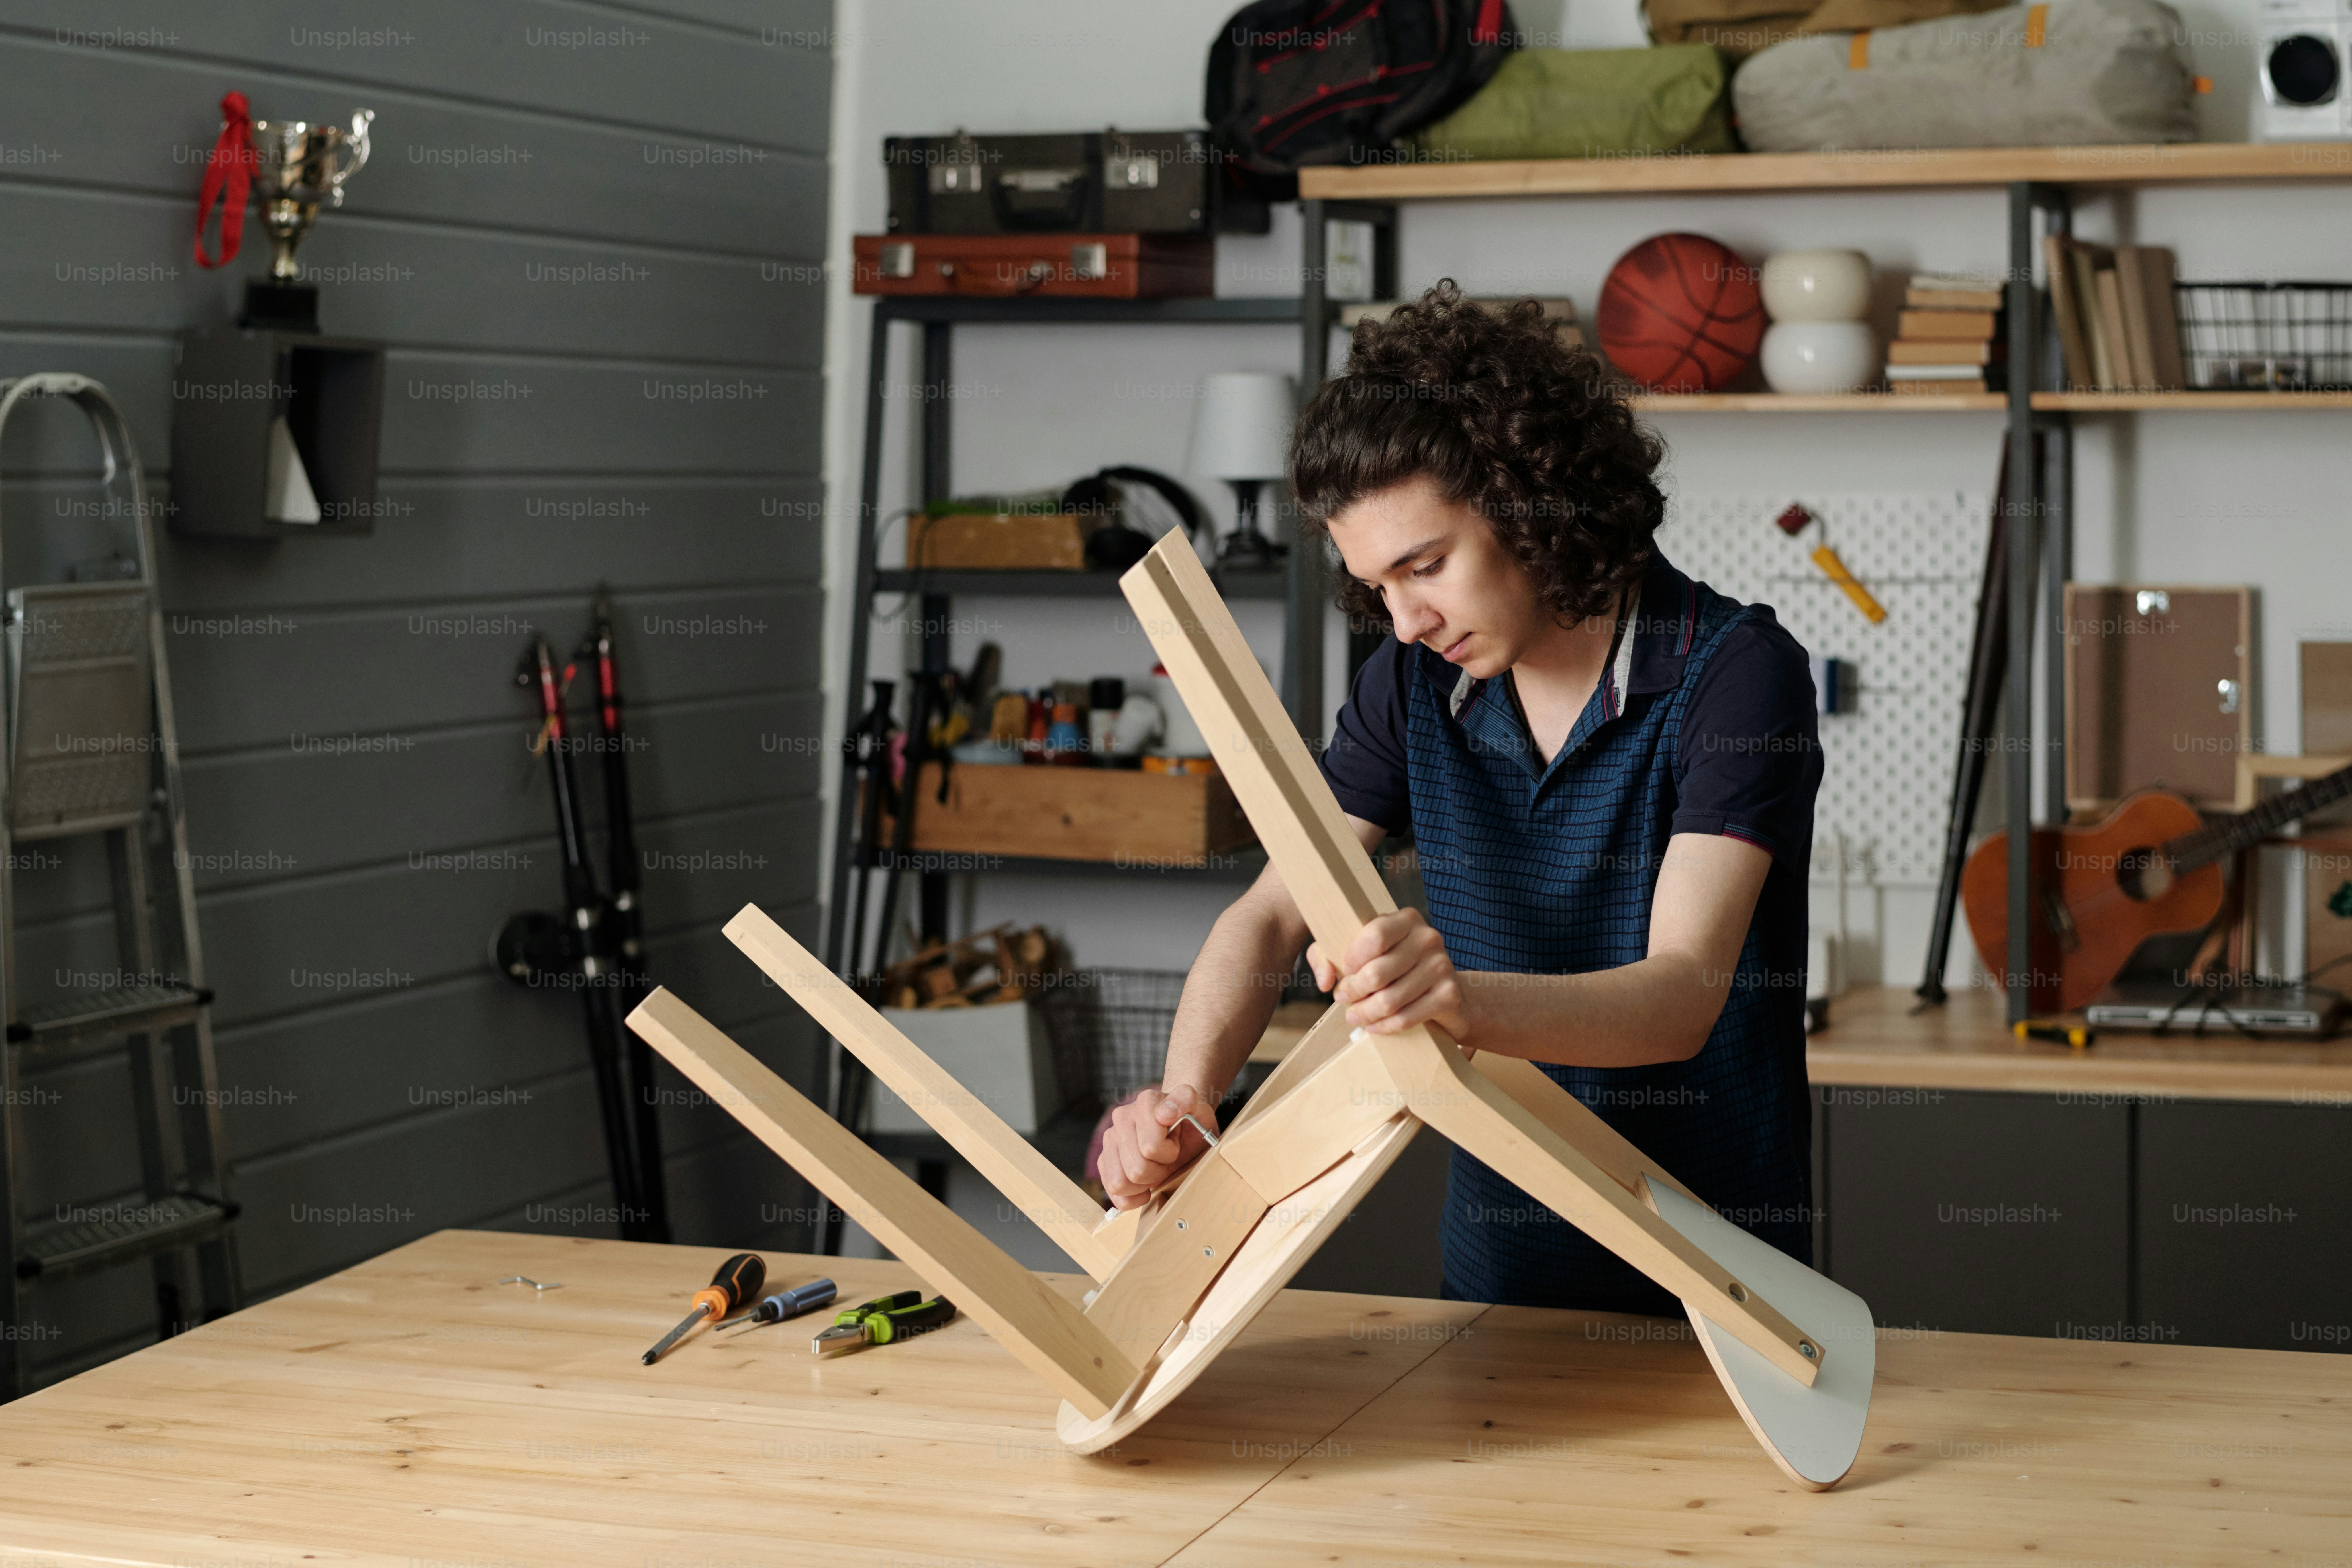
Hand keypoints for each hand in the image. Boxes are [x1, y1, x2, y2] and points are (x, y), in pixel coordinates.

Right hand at [1098, 1084, 1219, 1210]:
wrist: (1182, 1125)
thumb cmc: (1191, 1121)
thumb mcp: (1198, 1109)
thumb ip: (1185, 1101)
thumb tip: (1165, 1113)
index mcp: (1145, 1103)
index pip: (1151, 1147)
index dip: (1169, 1153)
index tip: (1176, 1143)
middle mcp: (1122, 1117)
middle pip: (1136, 1169)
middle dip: (1158, 1172)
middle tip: (1166, 1160)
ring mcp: (1110, 1138)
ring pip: (1119, 1183)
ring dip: (1143, 1184)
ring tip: (1154, 1169)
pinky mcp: (1104, 1158)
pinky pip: (1111, 1190)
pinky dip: (1130, 1197)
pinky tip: (1144, 1187)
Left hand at [1306, 908, 1469, 1040]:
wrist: (1443, 992)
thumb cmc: (1394, 969)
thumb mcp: (1358, 953)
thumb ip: (1327, 955)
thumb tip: (1325, 981)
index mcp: (1407, 919)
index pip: (1374, 936)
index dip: (1353, 959)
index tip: (1345, 973)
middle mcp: (1428, 938)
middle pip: (1377, 972)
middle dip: (1353, 991)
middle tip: (1343, 999)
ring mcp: (1442, 966)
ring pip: (1389, 1000)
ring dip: (1365, 1013)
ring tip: (1354, 1015)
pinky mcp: (1448, 995)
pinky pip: (1405, 1018)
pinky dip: (1384, 1026)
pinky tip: (1373, 1026)